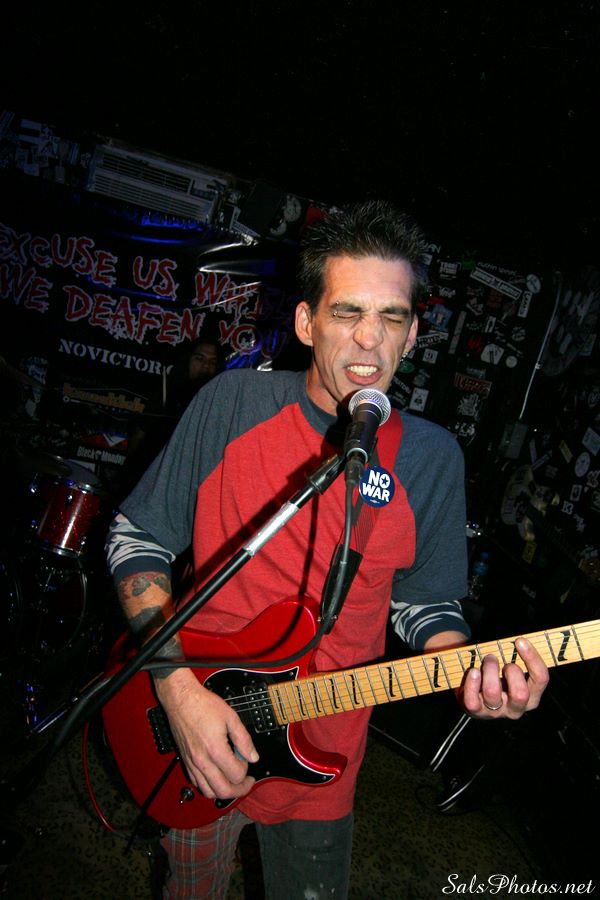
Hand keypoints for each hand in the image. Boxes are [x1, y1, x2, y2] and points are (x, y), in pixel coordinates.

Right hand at [154, 668, 258, 799]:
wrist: (180, 699)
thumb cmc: (203, 705)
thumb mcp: (230, 717)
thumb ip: (244, 739)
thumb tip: (253, 756)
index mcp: (215, 750)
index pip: (236, 775)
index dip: (246, 770)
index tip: (247, 760)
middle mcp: (202, 761)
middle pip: (223, 791)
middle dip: (239, 790)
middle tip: (247, 783)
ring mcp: (192, 763)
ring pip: (208, 792)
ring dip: (223, 791)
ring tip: (232, 781)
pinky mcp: (185, 761)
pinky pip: (197, 783)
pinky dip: (208, 785)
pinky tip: (215, 774)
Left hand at [459, 637, 548, 718]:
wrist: (476, 692)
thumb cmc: (499, 675)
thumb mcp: (513, 667)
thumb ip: (518, 656)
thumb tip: (520, 639)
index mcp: (532, 696)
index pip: (540, 679)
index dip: (532, 658)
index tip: (520, 641)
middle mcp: (516, 708)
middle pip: (520, 694)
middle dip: (511, 671)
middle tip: (502, 660)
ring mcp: (496, 712)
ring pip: (492, 693)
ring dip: (488, 670)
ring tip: (487, 660)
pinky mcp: (476, 712)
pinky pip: (473, 701)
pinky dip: (472, 683)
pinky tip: (473, 672)